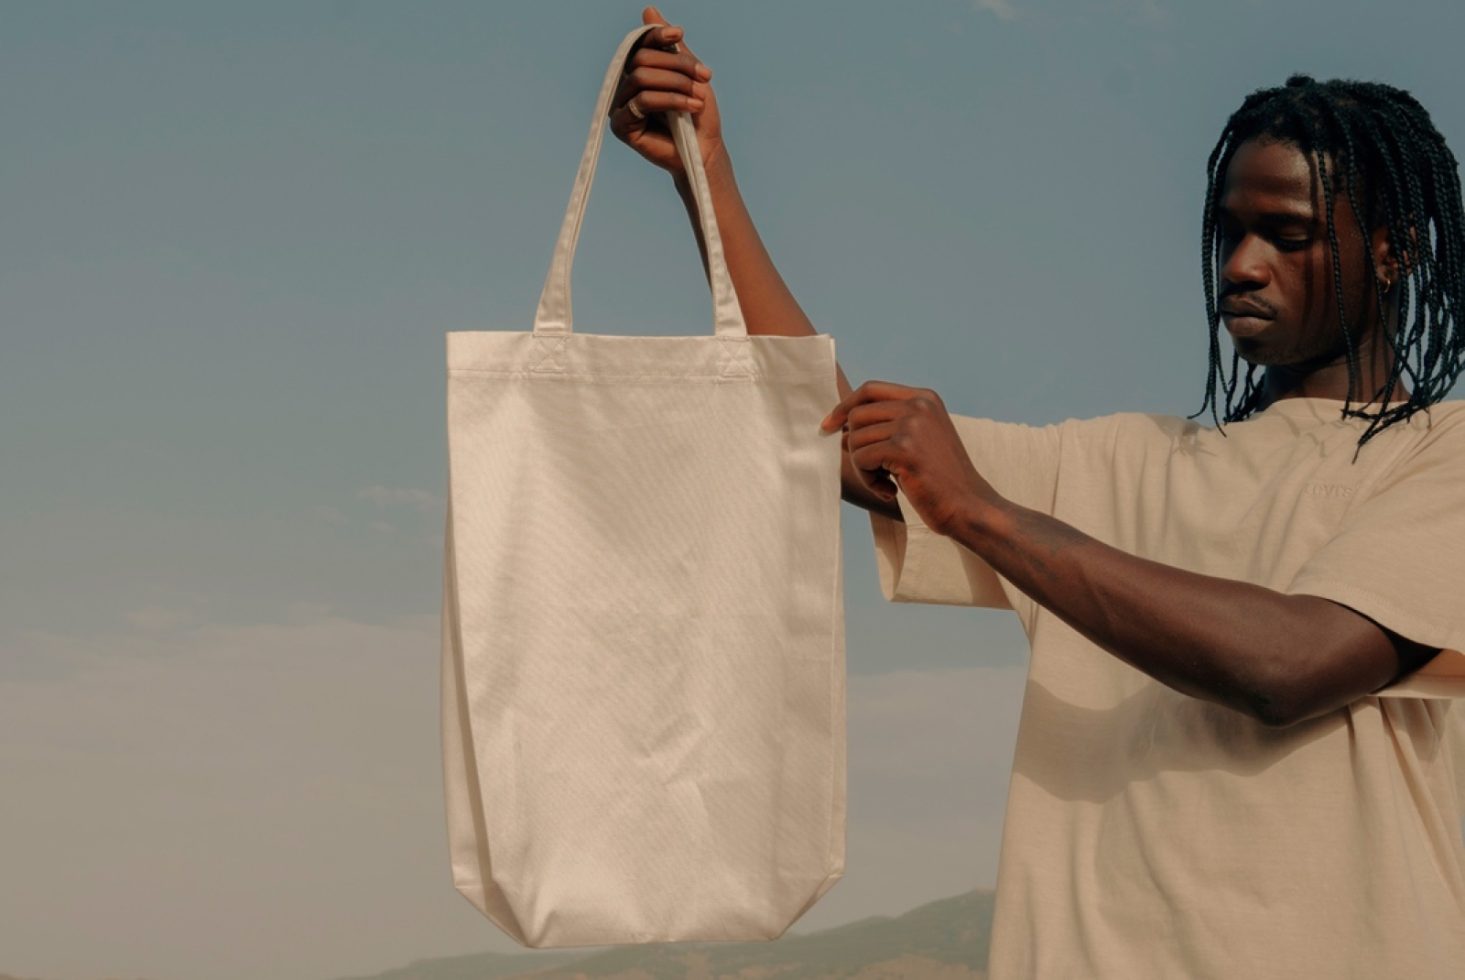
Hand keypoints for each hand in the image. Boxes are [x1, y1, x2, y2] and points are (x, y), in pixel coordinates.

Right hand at [609, 6, 724, 177]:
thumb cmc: (697, 114)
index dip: (656, 35)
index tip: (679, 35)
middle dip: (677, 66)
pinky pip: (642, 101)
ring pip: (641, 78)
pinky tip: (691, 108)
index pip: (640, 44)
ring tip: (698, 98)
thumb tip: (648, 10)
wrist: (704, 150)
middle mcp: (625, 87)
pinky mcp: (621, 126)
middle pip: (641, 59)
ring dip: (676, 84)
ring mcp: (620, 106)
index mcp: (638, 72)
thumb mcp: (688, 72)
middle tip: (704, 78)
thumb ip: (669, 46)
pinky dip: (670, 100)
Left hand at [820, 381, 1002, 536]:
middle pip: (857, 415)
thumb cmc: (940, 480)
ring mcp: (912, 425)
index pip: (870, 390)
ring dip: (863, 468)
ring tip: (885, 483)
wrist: (969, 506)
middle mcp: (919, 405)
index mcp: (924, 398)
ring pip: (855, 439)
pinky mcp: (904, 449)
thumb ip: (888, 424)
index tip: (828, 426)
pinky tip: (889, 491)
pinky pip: (861, 459)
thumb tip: (840, 424)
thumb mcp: (918, 440)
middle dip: (854, 446)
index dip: (844, 406)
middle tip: (873, 471)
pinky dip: (868, 480)